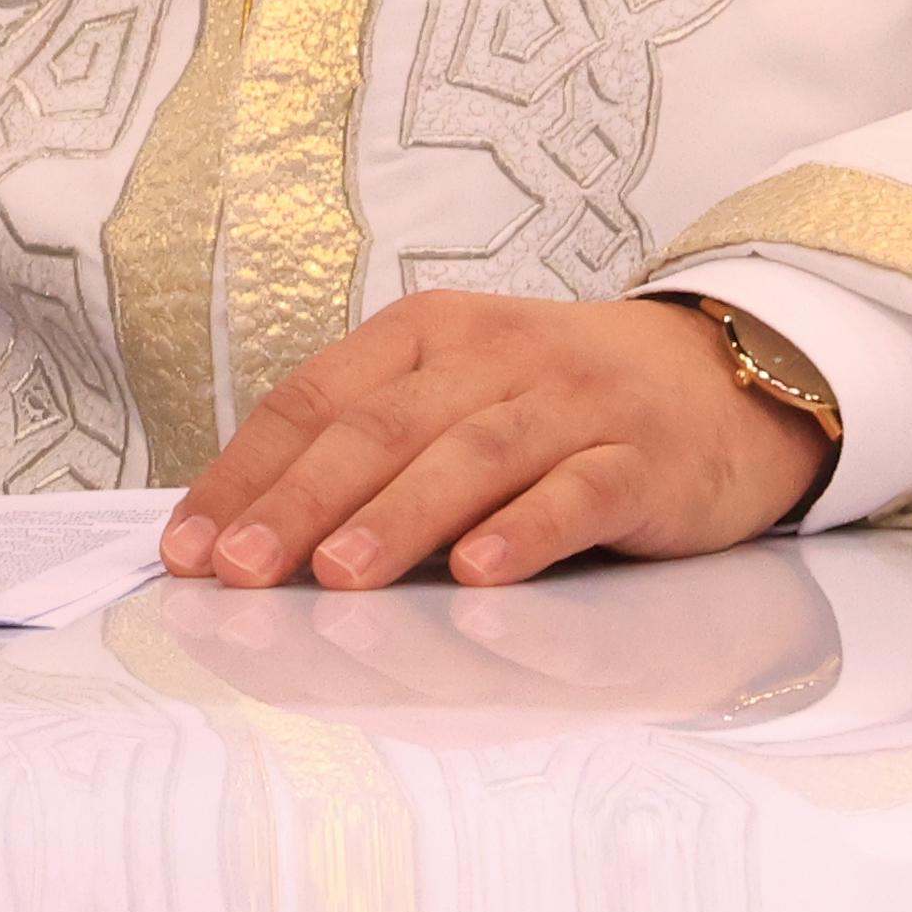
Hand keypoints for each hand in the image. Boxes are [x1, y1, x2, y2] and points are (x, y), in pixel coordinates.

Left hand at [162, 289, 836, 590]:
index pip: (316, 399)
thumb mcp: (457, 398)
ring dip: (398, 518)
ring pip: (472, 456)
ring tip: (337, 577)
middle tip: (241, 571)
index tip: (191, 547)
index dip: (247, 473)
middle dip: (301, 502)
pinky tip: (480, 574)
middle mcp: (494, 356)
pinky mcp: (643, 459)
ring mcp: (573, 404)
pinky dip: (527, 531)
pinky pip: (579, 493)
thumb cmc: (558, 406)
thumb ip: (371, 451)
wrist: (720, 379)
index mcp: (427, 334)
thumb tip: (247, 536)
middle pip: (382, 427)